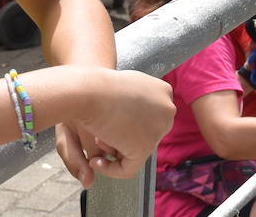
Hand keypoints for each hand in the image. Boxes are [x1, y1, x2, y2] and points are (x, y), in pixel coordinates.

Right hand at [60, 68, 175, 186]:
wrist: (88, 91)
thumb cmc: (97, 88)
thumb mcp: (123, 86)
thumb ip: (135, 101)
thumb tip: (136, 120)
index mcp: (164, 91)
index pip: (150, 118)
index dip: (128, 125)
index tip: (111, 126)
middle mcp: (167, 109)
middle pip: (146, 134)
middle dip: (122, 138)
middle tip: (100, 136)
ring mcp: (160, 128)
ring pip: (137, 151)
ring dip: (114, 149)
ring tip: (97, 139)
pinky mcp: (146, 147)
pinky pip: (128, 169)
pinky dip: (111, 170)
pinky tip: (95, 162)